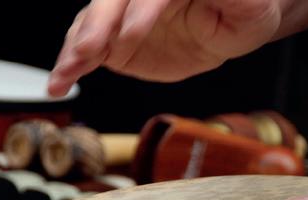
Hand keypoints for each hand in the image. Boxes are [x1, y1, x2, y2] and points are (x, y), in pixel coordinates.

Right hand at [47, 0, 283, 95]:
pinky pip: (86, 48)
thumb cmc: (244, 11)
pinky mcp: (113, 39)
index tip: (134, 35)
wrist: (229, 27)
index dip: (141, 11)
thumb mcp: (249, 8)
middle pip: (112, 1)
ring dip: (76, 47)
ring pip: (92, 21)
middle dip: (98, 24)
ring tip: (66, 72)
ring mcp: (123, 12)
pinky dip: (71, 66)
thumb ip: (234, 1)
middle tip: (90, 49)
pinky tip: (59, 83)